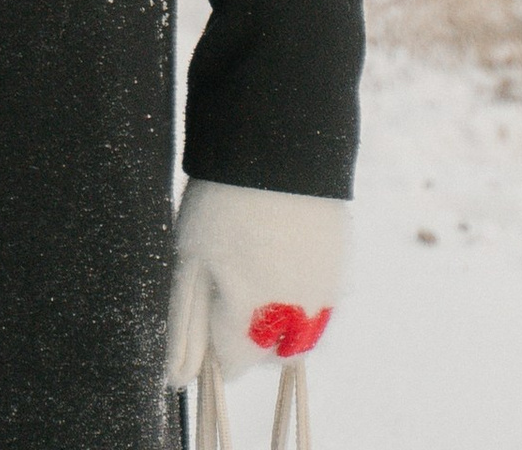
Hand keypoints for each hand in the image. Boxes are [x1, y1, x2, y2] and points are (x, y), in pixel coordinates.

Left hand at [164, 179, 348, 384]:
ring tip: (261, 264)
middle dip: (252, 334)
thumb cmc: (222, 199)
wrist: (281, 141)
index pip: (234, 365)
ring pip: (300, 335)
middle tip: (235, 282)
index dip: (217, 338)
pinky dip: (302, 290)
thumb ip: (187, 327)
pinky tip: (285, 250)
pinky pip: (320, 303)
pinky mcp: (342, 271)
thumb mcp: (190, 259)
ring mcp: (323, 297)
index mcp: (251, 318)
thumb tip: (179, 381)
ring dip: (282, 318)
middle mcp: (294, 319)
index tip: (211, 302)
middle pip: (270, 356)